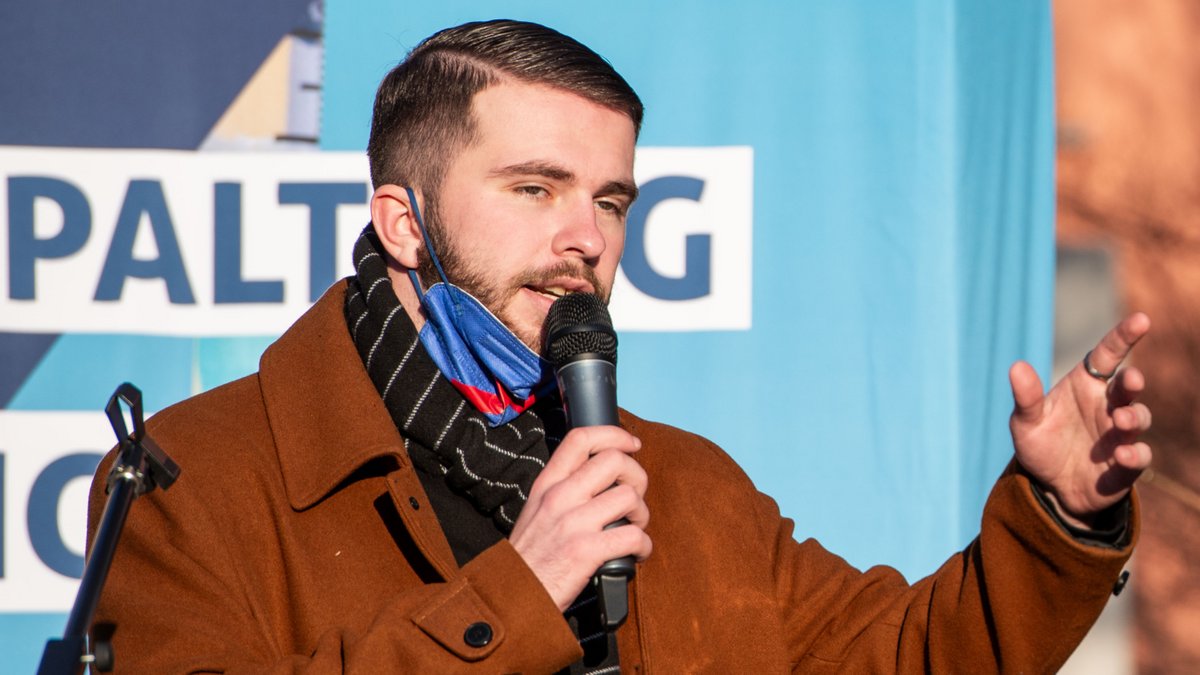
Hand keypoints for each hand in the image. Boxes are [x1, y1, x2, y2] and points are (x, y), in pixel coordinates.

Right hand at [508, 425, 651, 610]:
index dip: (614, 434)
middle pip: (614, 460)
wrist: (512, 595)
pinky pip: (633, 536)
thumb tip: (603, 479)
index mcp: (547, 484)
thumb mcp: (537, 510)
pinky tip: (635, 554)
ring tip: (634, 528)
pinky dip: (644, 546)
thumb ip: (564, 490)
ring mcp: (573, 523)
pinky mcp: (586, 551)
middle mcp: (560, 497)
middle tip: (634, 498)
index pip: (581, 438)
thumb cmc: (530, 556)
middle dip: (637, 476)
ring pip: (629, 496)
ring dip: (642, 514)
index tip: (631, 444)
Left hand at [1008, 313, 1151, 528]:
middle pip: (1128, 386)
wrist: (1049, 488)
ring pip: (1139, 418)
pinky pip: (1139, 456)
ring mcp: (1120, 435)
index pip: (1108, 355)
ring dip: (1134, 418)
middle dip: (1133, 382)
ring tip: (1122, 420)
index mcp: (1086, 386)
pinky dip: (1134, 454)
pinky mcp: (1125, 465)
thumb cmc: (1041, 445)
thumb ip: (1025, 397)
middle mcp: (1108, 406)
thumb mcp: (1026, 422)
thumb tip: (1016, 366)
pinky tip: (1121, 455)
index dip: (1124, 336)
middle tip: (1131, 379)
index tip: (1141, 320)